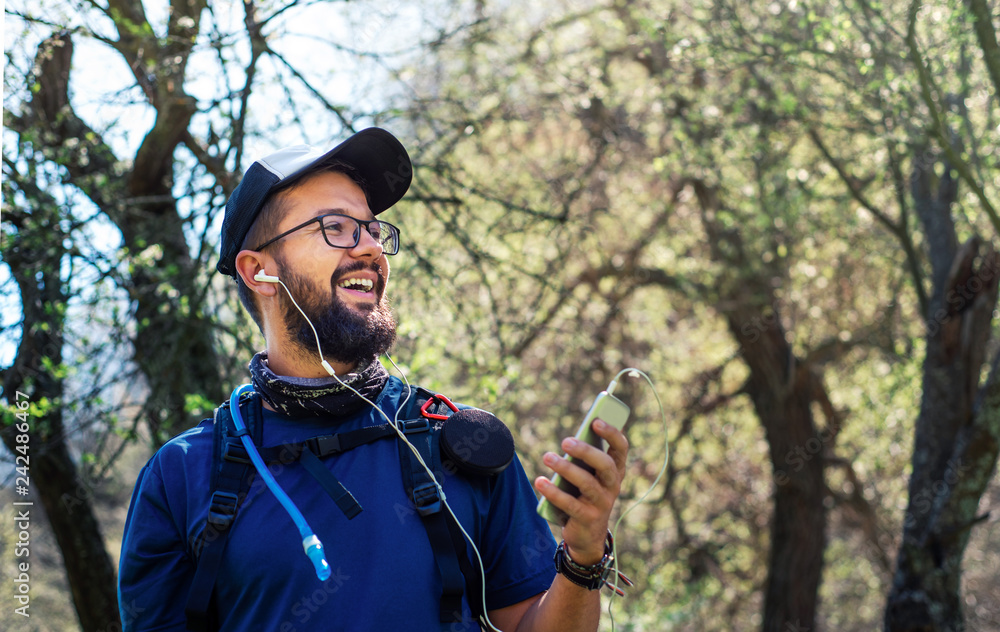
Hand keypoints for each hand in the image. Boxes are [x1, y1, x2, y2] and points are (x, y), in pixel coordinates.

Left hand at [534, 419, 628, 564]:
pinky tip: (540, 481)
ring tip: (547, 457)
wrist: (587, 534)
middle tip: (565, 441)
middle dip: (586, 451)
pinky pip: (570, 504)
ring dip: (565, 469)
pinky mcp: (587, 518)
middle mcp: (613, 486)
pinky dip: (553, 492)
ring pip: (587, 483)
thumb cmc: (585, 495)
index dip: (612, 433)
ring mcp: (602, 503)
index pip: (621, 448)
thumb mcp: (589, 475)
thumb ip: (584, 459)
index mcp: (615, 470)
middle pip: (605, 464)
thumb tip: (570, 440)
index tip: (595, 420)